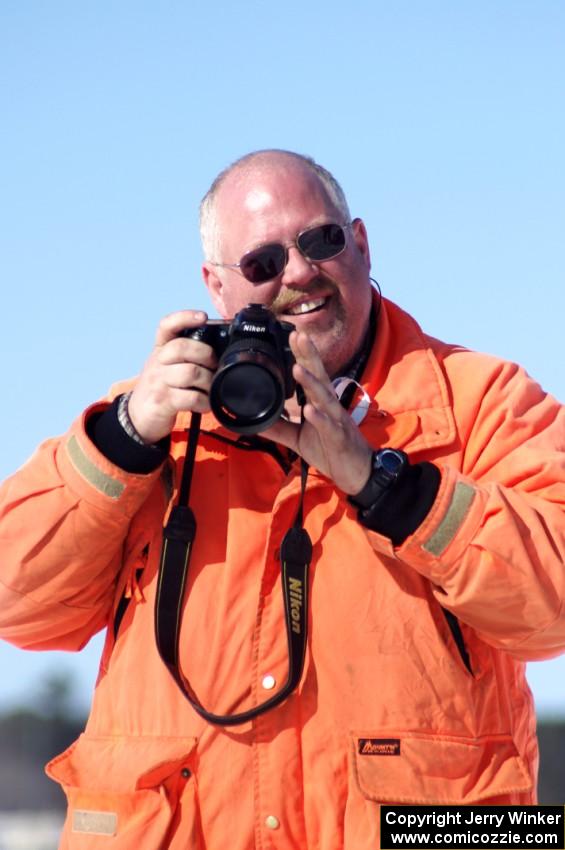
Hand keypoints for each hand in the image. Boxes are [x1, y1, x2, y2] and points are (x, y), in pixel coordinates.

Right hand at [128, 310, 216, 443]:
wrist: (138, 416)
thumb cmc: (161, 387)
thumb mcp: (166, 366)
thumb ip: (186, 355)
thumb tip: (220, 350)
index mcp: (160, 349)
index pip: (167, 326)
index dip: (184, 318)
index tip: (202, 316)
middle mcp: (157, 362)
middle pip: (182, 347)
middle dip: (206, 355)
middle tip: (214, 366)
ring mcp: (158, 382)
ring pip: (190, 372)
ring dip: (208, 381)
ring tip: (210, 387)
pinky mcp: (163, 402)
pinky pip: (191, 398)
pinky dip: (204, 402)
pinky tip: (205, 403)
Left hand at [265, 331, 372, 494]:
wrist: (356, 473)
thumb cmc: (330, 450)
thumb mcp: (298, 438)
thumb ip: (279, 427)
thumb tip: (254, 421)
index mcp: (320, 403)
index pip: (312, 373)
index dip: (303, 354)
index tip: (293, 334)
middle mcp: (329, 406)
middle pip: (319, 376)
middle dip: (309, 356)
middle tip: (298, 335)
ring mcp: (336, 421)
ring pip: (324, 398)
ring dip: (311, 383)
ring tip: (297, 368)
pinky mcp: (339, 438)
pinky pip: (329, 426)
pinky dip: (319, 418)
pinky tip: (310, 410)